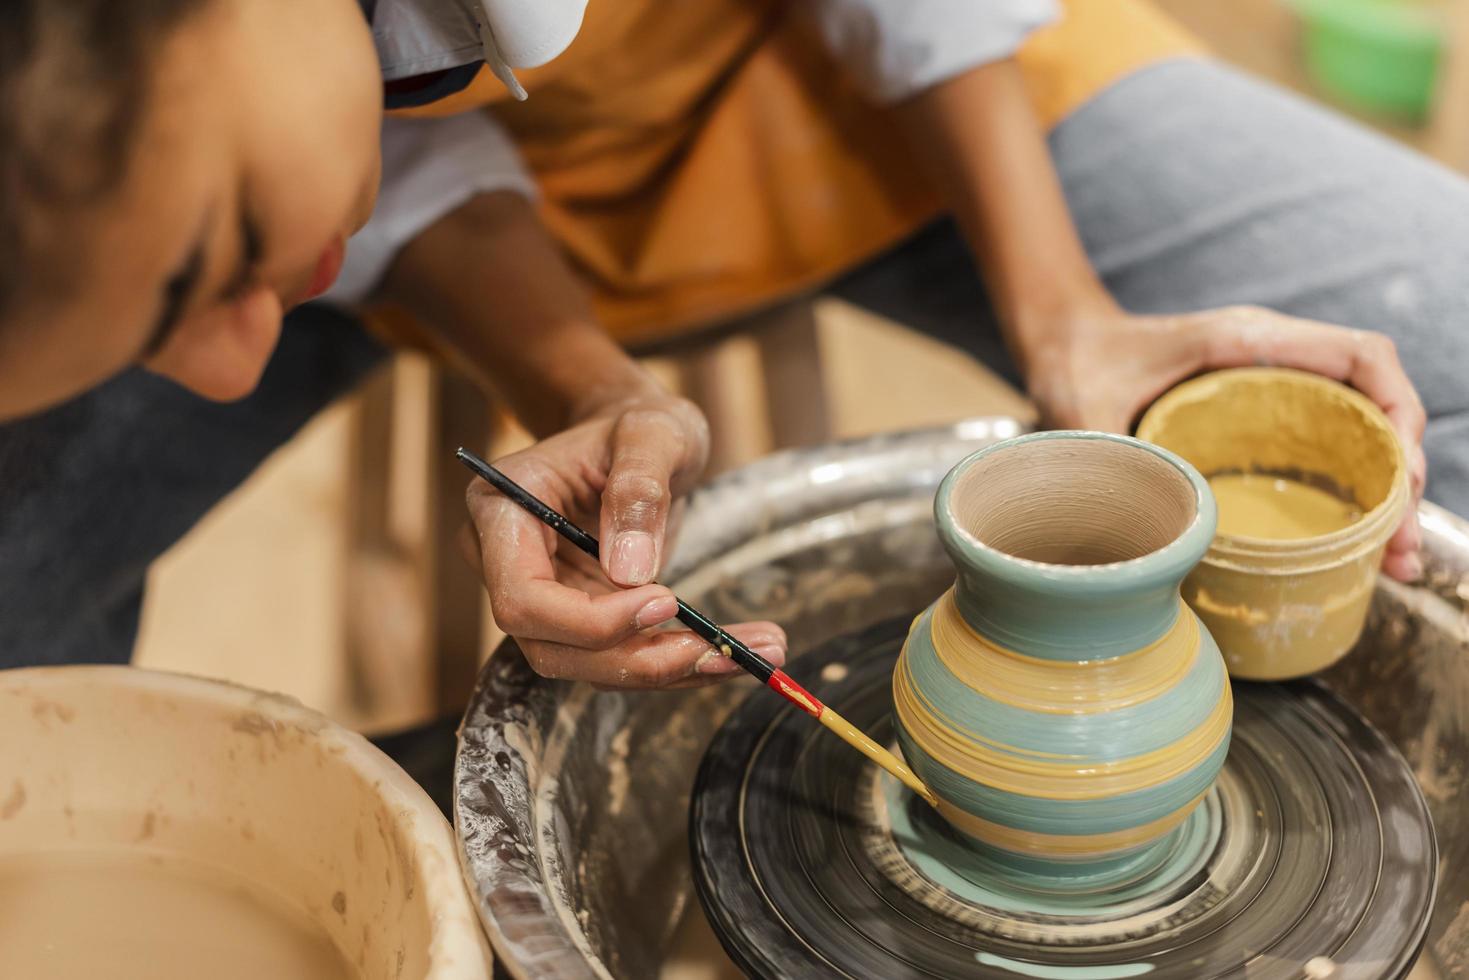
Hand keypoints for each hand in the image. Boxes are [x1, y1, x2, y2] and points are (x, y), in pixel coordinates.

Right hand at [463, 392, 786, 687]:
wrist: (640, 440)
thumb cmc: (638, 424)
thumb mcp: (651, 431)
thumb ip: (639, 488)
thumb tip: (630, 571)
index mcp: (502, 512)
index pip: (522, 598)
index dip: (589, 620)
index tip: (666, 599)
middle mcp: (508, 564)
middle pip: (551, 646)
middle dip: (636, 659)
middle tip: (718, 652)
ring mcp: (545, 596)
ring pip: (589, 665)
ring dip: (667, 671)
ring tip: (747, 656)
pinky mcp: (583, 617)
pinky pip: (622, 656)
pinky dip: (678, 663)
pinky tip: (733, 653)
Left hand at [1022, 303, 1426, 581]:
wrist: (1062, 344)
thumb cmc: (1077, 362)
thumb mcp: (1085, 410)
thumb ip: (1108, 454)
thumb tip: (1138, 528)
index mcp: (1246, 339)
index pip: (1358, 357)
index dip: (1397, 412)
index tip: (1401, 477)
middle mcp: (1274, 357)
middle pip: (1372, 403)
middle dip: (1400, 474)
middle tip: (1401, 547)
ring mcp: (1273, 387)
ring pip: (1357, 430)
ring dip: (1384, 492)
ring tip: (1394, 561)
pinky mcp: (1261, 417)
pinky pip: (1325, 447)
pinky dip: (1348, 492)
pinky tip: (1355, 547)